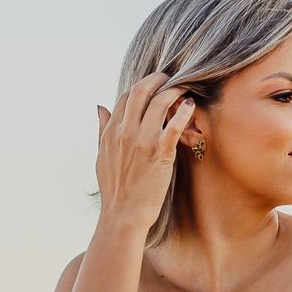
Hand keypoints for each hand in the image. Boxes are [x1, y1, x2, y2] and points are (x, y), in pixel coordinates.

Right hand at [95, 71, 194, 227]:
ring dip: (173, 91)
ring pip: (158, 103)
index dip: (142, 86)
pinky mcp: (159, 154)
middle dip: (157, 79)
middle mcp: (125, 132)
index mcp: (111, 132)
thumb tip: (100, 106)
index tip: (155, 84)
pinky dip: (183, 111)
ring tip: (185, 87)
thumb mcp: (102, 155)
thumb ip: (102, 129)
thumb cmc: (115, 188)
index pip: (126, 97)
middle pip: (140, 92)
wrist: (123, 214)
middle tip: (171, 76)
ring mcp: (142, 142)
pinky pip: (173, 126)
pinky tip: (191, 104)